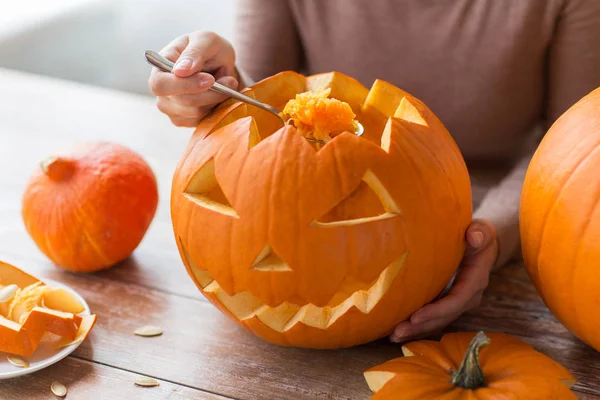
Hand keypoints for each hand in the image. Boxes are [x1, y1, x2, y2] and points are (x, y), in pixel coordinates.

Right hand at [148, 31, 238, 126]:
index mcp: (159, 66)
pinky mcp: (184, 119)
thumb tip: (180, 71)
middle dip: (210, 94)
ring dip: (216, 99)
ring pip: (195, 113)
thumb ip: (194, 52)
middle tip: (229, 81)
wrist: (220, 64)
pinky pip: (202, 121)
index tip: (210, 80)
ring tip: (225, 83)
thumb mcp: (206, 40)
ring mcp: (170, 107)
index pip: (161, 85)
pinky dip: (216, 108)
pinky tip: (218, 95)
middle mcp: (161, 89)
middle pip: (182, 102)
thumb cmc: (210, 48)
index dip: (185, 85)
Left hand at [390, 219, 497, 342]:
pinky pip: (433, 318)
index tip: (415, 316)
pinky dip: (417, 325)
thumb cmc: (478, 235)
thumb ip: (479, 233)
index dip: (436, 311)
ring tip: (393, 335)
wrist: (481, 243)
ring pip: (438, 321)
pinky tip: (398, 331)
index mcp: (475, 281)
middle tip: (397, 332)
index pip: (456, 301)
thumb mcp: (482, 230)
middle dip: (421, 326)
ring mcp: (458, 302)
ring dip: (416, 330)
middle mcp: (468, 297)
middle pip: (444, 317)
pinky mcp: (448, 303)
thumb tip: (473, 237)